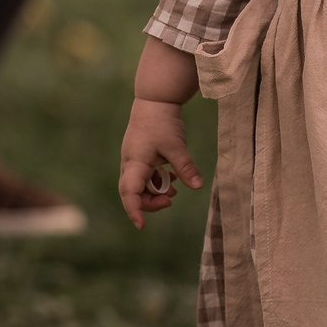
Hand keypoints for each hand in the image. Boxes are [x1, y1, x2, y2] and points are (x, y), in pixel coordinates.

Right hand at [117, 98, 202, 228]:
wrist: (155, 101)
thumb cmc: (162, 122)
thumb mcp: (176, 145)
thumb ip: (185, 167)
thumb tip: (198, 186)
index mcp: (135, 163)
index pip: (129, 193)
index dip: (134, 210)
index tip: (142, 225)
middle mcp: (131, 165)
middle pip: (134, 193)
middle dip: (150, 203)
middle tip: (170, 201)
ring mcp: (135, 161)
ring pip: (141, 186)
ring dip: (156, 193)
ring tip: (174, 193)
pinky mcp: (141, 157)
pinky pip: (146, 177)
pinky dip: (158, 182)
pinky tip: (174, 179)